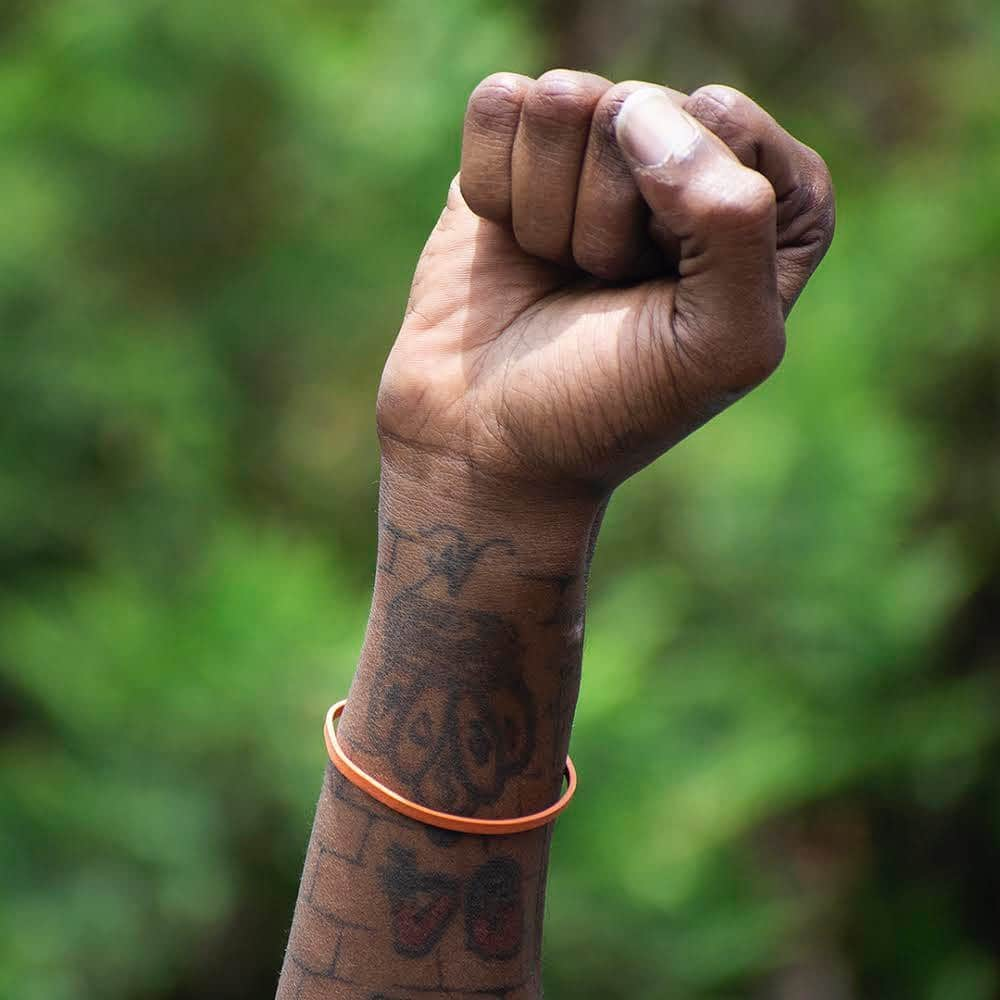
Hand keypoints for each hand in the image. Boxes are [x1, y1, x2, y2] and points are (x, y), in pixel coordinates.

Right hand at [377, 72, 833, 504]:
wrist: (487, 439)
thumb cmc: (609, 405)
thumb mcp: (717, 344)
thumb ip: (732, 222)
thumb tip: (637, 113)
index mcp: (771, 201)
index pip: (725, 122)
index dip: (680, 213)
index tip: (661, 290)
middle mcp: (688, 159)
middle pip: (639, 109)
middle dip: (605, 222)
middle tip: (601, 291)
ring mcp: (597, 148)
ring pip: (563, 103)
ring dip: (547, 213)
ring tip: (561, 274)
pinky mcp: (517, 149)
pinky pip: (498, 106)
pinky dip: (492, 190)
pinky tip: (510, 244)